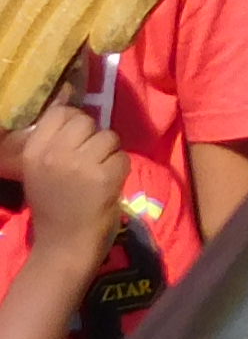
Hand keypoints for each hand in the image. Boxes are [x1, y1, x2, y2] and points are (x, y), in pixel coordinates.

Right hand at [7, 100, 120, 274]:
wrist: (64, 246)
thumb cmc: (55, 206)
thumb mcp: (40, 170)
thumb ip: (53, 138)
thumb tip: (67, 92)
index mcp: (33, 152)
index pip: (61, 112)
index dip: (73, 125)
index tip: (72, 144)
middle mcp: (53, 154)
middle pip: (87, 121)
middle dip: (92, 139)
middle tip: (84, 166)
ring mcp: (79, 164)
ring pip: (109, 137)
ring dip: (108, 155)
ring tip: (94, 177)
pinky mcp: (103, 175)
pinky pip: (122, 156)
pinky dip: (119, 170)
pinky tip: (105, 187)